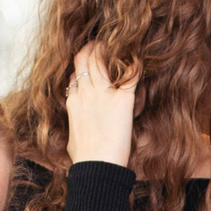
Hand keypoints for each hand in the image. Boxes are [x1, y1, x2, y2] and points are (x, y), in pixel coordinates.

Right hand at [66, 41, 137, 167]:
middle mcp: (85, 92)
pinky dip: (135, 63)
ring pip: (102, 58)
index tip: (89, 64)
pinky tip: (138, 58)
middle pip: (85, 58)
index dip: (82, 66)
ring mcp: (103, 94)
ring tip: (118, 44)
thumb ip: (75, 126)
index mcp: (73, 102)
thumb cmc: (85, 159)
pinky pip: (129, 74)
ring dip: (109, 49)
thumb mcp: (72, 138)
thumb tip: (76, 133)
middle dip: (92, 48)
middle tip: (101, 44)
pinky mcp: (122, 99)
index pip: (74, 74)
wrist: (96, 166)